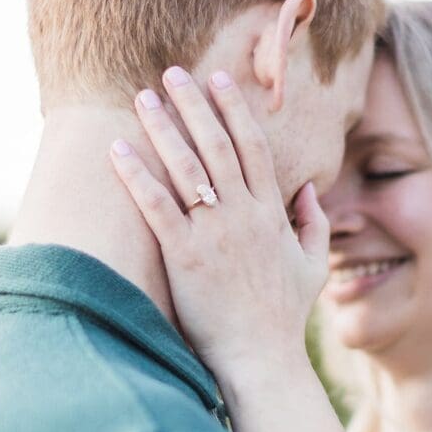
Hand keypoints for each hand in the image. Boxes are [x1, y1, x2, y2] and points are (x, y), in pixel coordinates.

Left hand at [109, 66, 328, 385]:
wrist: (262, 358)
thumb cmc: (284, 316)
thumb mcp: (313, 268)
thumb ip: (314, 226)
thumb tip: (310, 192)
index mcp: (271, 213)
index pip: (253, 147)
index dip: (234, 109)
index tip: (219, 80)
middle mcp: (243, 214)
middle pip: (217, 145)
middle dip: (194, 104)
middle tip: (173, 73)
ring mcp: (214, 234)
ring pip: (186, 166)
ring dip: (163, 127)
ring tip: (143, 97)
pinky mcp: (185, 256)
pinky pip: (157, 206)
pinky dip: (136, 175)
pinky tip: (117, 149)